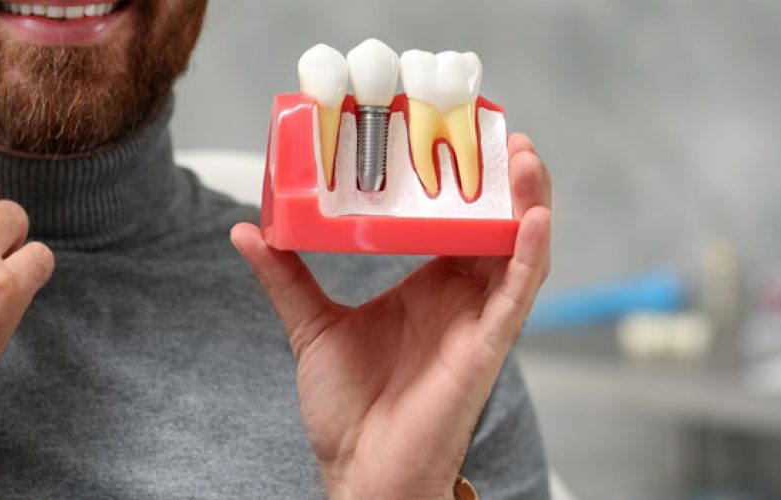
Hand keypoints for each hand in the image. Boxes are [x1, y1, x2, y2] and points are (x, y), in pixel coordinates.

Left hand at [232, 134, 550, 498]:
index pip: (455, 220)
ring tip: (524, 156)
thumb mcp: (311, 326)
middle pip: (496, 225)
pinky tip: (532, 218)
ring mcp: (478, 320)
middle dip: (505, 178)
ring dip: (527, 201)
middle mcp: (461, 297)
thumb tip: (249, 229)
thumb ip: (287, 276)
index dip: (462, 179)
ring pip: (518, 250)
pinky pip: (517, 295)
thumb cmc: (349, 409)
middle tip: (499, 130)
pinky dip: (529, 254)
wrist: (360, 469)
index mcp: (429, 286)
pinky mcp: (487, 347)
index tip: (452, 128)